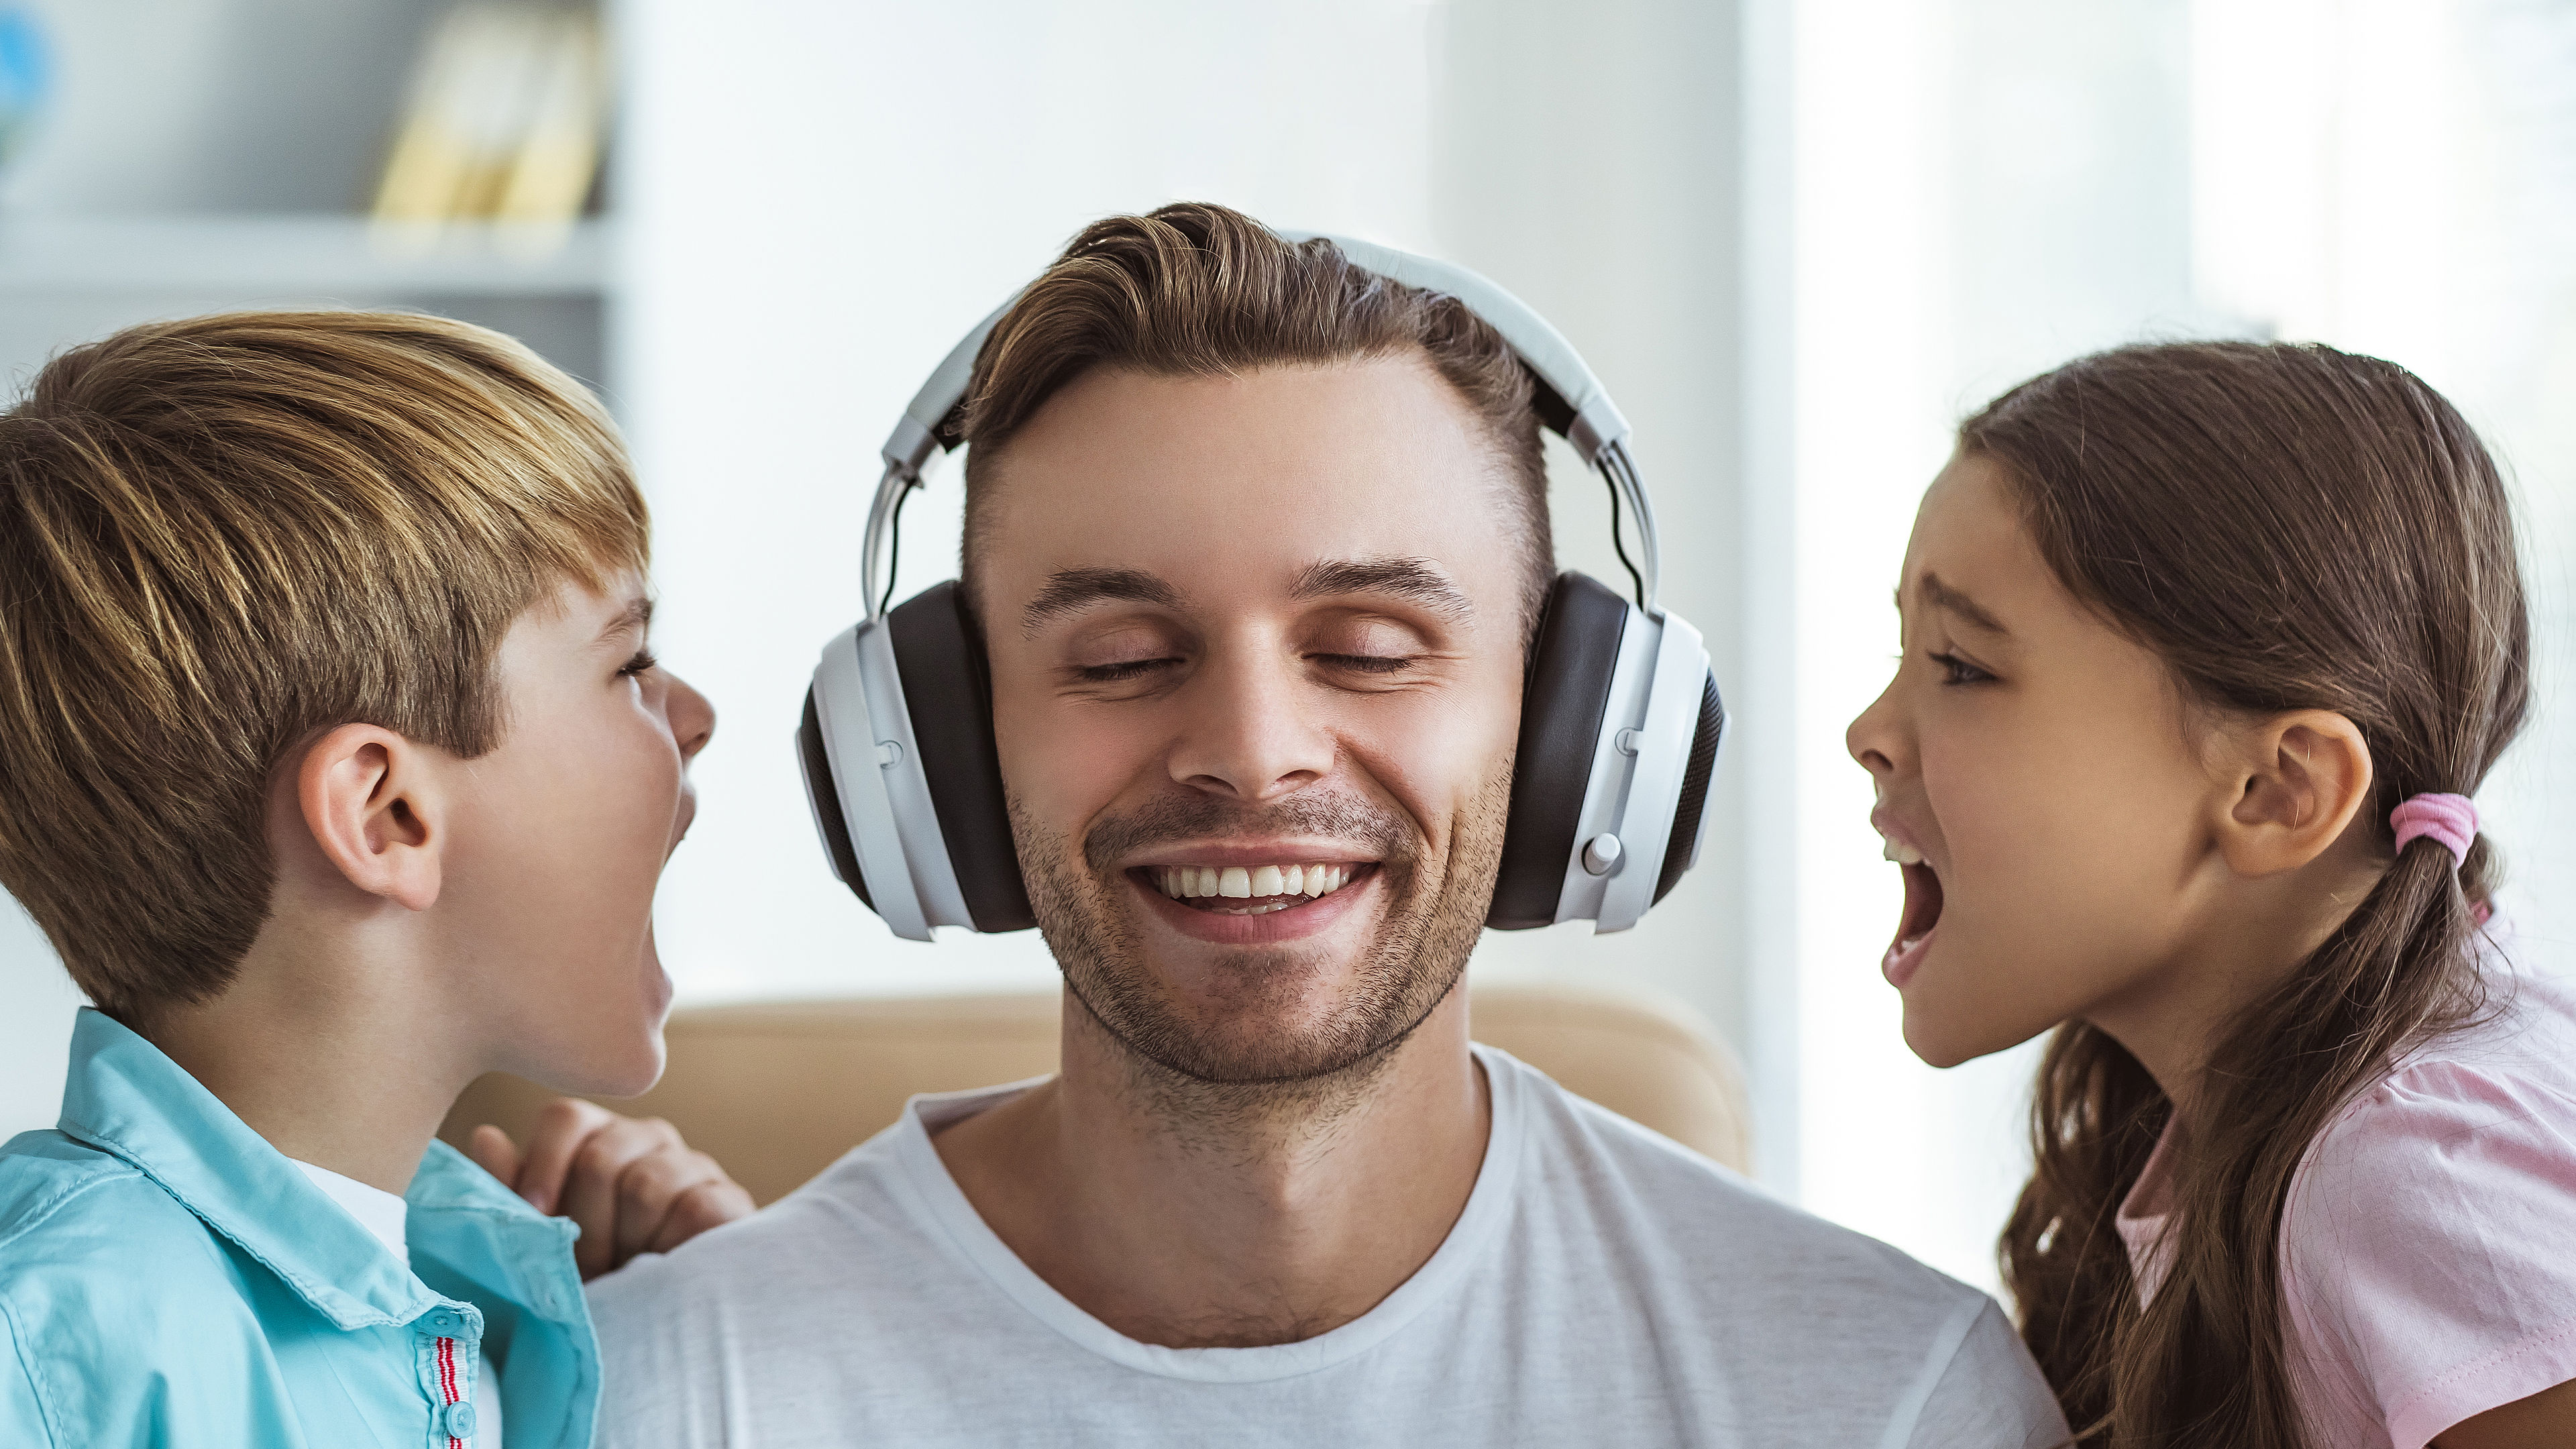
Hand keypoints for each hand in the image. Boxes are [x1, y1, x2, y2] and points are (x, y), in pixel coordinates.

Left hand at [467, 1100, 753, 1278]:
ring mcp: (692, 1165)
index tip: (535, 1218)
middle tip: (588, 1266)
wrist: (655, 1329)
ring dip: (626, 1241)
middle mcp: (647, 1139)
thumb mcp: (538, 1244)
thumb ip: (508, 1193)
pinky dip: (669, 1246)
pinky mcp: (727, 1198)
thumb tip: (486, 1136)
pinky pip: (693, 1206)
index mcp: (596, 1138)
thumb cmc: (590, 1279)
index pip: (567, 1117)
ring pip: (646, 1183)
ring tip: (626, 1271)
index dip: (544, 1165)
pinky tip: (664, 1266)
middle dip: (585, 1224)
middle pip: (602, 1155)